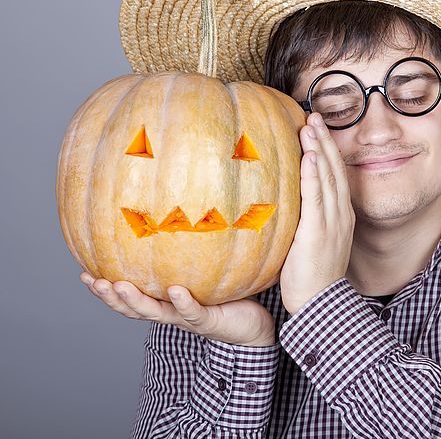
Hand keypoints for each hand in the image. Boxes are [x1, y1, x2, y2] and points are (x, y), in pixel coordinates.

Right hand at [80, 272, 275, 346]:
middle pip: (133, 308)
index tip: (82, 273)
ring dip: (136, 301)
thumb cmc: (227, 297)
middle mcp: (171, 311)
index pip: (128, 296)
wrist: (253, 328)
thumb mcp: (203, 275)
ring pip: (156, 312)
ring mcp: (187, 317)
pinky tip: (175, 290)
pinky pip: (193, 311)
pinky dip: (182, 302)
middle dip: (111, 296)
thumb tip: (176, 217)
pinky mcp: (208, 320)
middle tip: (93, 281)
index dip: (104, 289)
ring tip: (120, 285)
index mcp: (164, 302)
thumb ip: (187, 256)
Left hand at [280, 112, 355, 315]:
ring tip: (312, 126)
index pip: (335, 175)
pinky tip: (311, 158)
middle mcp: (340, 214)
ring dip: (320, 150)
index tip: (316, 129)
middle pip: (335, 170)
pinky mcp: (319, 231)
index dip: (327, 151)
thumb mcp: (307, 243)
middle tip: (315, 117)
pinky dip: (316, 176)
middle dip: (325, 142)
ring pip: (328, 178)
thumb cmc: (311, 277)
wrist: (320, 304)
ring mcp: (332, 222)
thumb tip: (279, 204)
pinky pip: (318, 198)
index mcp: (339, 215)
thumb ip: (300, 221)